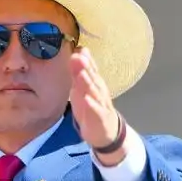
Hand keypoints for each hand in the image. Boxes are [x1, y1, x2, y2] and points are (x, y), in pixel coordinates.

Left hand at [68, 49, 125, 163]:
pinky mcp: (100, 117)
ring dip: (88, 83)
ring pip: (94, 93)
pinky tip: (86, 99)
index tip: (79, 49)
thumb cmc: (91, 107)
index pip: (91, 69)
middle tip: (79, 57)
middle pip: (92, 78)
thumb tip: (76, 54)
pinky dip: (91, 105)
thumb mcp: (82, 89)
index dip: (86, 59)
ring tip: (81, 74)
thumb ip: (78, 72)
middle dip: (86, 68)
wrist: (106, 130)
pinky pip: (95, 110)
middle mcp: (99, 91)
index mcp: (95, 83)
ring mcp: (101, 104)